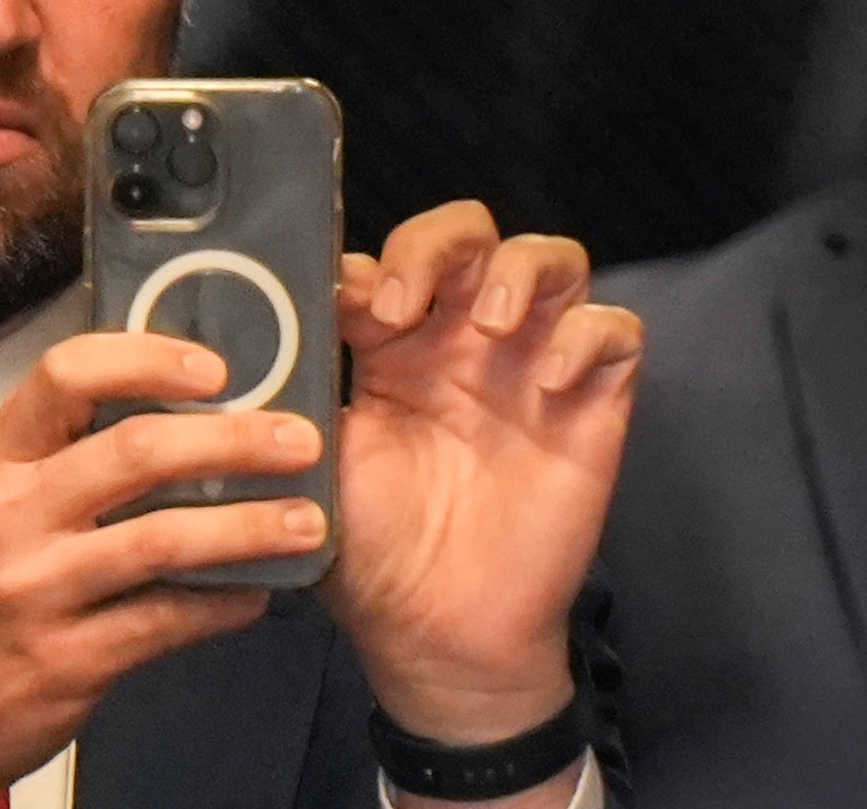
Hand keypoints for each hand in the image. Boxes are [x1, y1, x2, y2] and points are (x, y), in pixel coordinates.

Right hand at [0, 334, 328, 808]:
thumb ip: (50, 455)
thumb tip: (158, 405)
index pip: (64, 375)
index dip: (147, 360)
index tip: (216, 368)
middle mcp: (7, 517)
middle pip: (135, 452)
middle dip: (234, 440)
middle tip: (300, 439)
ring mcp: (36, 591)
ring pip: (164, 540)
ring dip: (250, 527)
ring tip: (309, 522)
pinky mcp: (67, 662)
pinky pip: (167, 622)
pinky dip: (225, 605)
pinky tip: (259, 594)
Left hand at [325, 201, 641, 746]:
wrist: (433, 632)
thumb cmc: (367, 548)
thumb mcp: (316, 456)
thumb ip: (296, 387)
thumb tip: (249, 327)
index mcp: (389, 347)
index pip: (385, 261)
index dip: (367, 265)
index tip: (344, 304)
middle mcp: (460, 342)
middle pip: (467, 233)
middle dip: (436, 244)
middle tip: (407, 304)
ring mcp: (530, 365)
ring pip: (551, 259)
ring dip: (520, 268)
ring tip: (489, 324)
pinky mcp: (592, 403)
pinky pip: (617, 330)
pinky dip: (588, 334)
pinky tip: (550, 382)